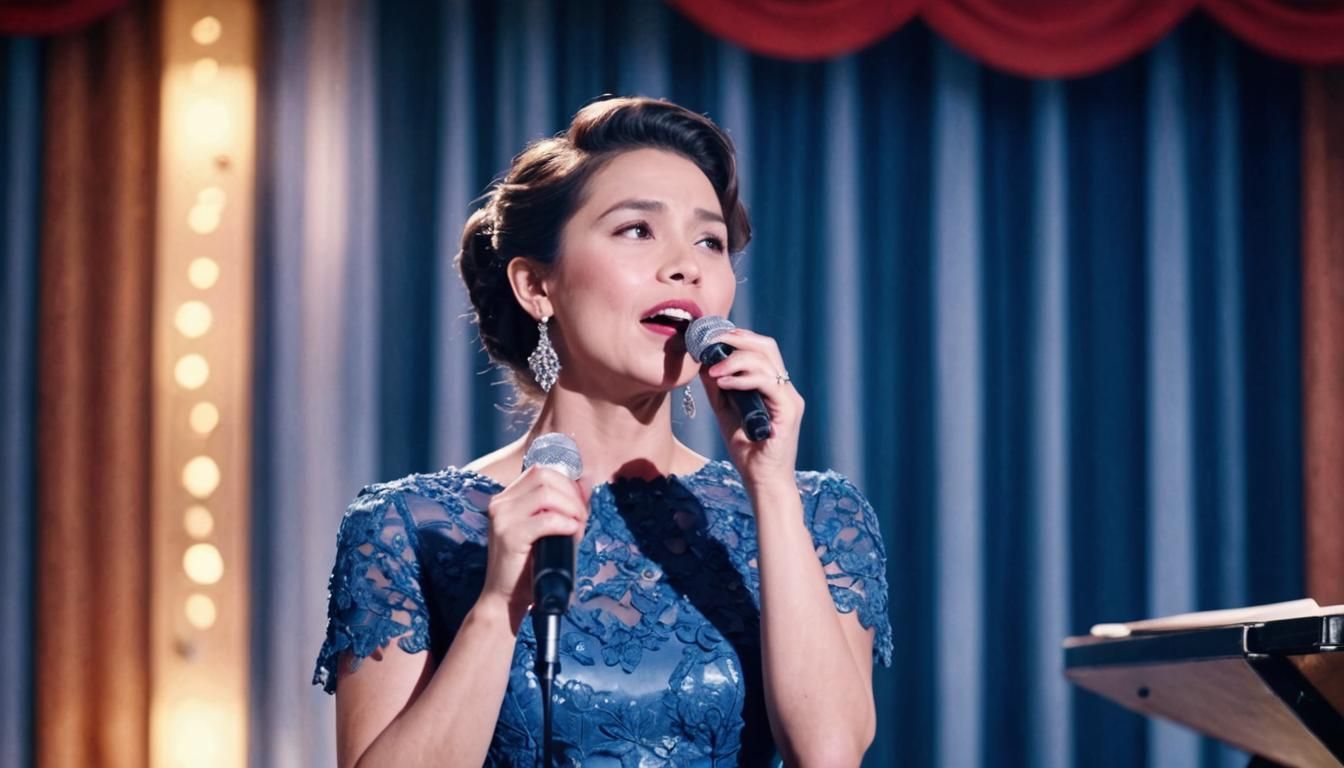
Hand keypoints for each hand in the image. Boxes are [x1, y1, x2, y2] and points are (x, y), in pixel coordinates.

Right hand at [479, 465, 589, 620]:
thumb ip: (559, 507)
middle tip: (582, 516)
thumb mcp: (543, 529)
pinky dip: (565, 523)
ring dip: (571, 507)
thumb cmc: (527, 565)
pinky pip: (546, 520)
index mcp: (505, 498)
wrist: (504, 598)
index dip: (566, 482)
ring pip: (546, 494)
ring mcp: (502, 519)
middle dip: (571, 493)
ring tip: (578, 527)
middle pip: (544, 476)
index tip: (580, 503)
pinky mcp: (509, 536)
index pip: (540, 471)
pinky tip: (572, 533)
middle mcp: (500, 503)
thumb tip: (586, 483)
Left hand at [698, 327, 802, 486]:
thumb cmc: (747, 452)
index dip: (739, 338)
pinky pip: (768, 383)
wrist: (762, 482)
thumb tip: (702, 365)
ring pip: (766, 361)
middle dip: (737, 339)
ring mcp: (789, 399)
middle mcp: (785, 389)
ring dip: (735, 360)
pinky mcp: (788, 411)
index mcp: (774, 387)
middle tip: (710, 343)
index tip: (713, 338)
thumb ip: (718, 390)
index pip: (762, 350)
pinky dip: (743, 379)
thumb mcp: (726, 413)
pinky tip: (723, 382)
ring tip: (712, 370)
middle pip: (767, 346)